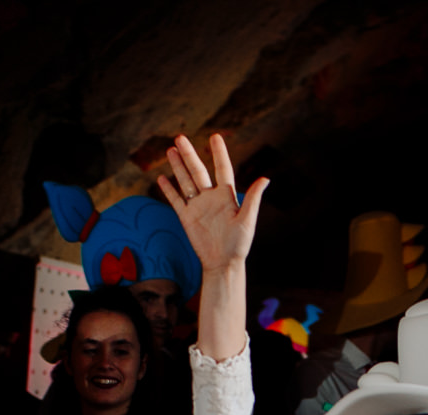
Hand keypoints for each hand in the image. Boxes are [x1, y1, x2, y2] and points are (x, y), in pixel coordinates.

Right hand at [156, 134, 269, 270]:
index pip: (222, 169)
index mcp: (227, 196)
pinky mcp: (186, 217)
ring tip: (170, 150)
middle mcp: (211, 197)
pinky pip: (175, 200)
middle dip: (189, 155)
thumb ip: (253, 199)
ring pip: (185, 182)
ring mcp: (197, 206)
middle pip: (198, 171)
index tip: (215, 136)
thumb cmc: (239, 244)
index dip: (219, 153)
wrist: (223, 263)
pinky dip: (169, 189)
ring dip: (177, 167)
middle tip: (180, 137)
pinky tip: (162, 177)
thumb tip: (265, 178)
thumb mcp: (247, 221)